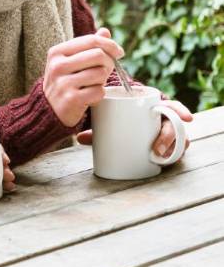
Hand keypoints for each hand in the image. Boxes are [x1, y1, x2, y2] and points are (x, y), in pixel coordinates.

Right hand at [43, 27, 123, 126]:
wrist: (49, 109)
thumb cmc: (64, 80)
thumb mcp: (70, 60)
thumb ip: (87, 46)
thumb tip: (105, 31)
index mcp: (57, 52)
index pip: (91, 40)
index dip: (110, 44)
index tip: (119, 52)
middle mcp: (58, 66)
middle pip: (98, 55)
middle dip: (109, 63)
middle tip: (107, 70)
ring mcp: (63, 83)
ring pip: (100, 73)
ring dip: (103, 80)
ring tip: (94, 84)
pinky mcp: (72, 99)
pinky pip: (99, 91)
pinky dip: (99, 94)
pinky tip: (90, 96)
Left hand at [77, 99, 191, 160]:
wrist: (121, 125)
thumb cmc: (117, 120)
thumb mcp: (109, 121)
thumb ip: (98, 128)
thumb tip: (80, 138)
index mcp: (152, 107)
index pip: (170, 105)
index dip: (180, 110)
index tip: (186, 118)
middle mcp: (162, 120)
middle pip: (174, 125)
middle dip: (169, 136)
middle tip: (156, 148)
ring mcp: (165, 133)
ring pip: (178, 139)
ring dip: (172, 148)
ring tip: (158, 156)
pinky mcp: (165, 146)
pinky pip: (175, 151)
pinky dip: (172, 156)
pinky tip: (165, 161)